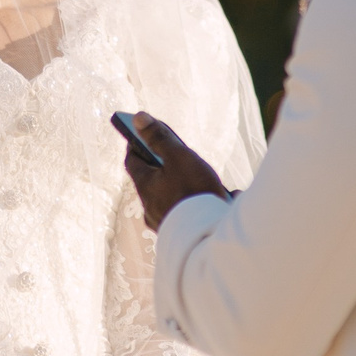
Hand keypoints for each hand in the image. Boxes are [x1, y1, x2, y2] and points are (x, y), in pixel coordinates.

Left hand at [124, 113, 228, 231]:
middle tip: (180, 155)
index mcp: (146, 186)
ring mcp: (164, 222)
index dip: (136, 145)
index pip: (133, 161)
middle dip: (167, 166)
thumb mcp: (179, 157)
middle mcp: (150, 207)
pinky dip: (200, 204)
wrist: (211, 238)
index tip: (141, 134)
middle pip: (154, 180)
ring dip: (189, 186)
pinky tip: (222, 201)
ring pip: (173, 197)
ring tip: (210, 182)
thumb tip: (138, 117)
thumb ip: (160, 138)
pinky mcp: (181, 234)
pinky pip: (188, 214)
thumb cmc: (195, 192)